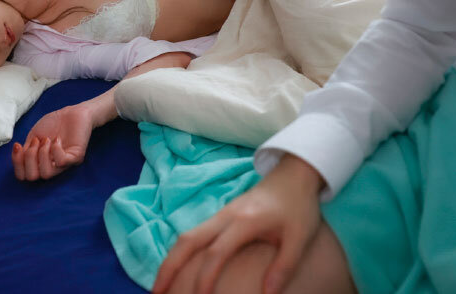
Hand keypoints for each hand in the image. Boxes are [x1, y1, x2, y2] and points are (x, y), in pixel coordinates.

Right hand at [11, 102, 94, 180]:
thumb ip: (25, 149)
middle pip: (32, 177)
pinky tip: (57, 139)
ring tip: (46, 140)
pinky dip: (55, 149)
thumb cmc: (53, 123)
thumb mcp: (33, 135)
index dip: (17, 163)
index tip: (18, 145)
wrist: (72, 112)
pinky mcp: (76, 157)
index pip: (23, 176)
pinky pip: (61, 162)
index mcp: (39, 163)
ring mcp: (64, 164)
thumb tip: (18, 159)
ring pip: (46, 174)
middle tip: (36, 141)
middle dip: (29, 157)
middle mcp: (51, 167)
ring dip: (42, 153)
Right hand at [152, 154, 323, 293]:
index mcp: (244, 221)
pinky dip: (181, 251)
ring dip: (171, 259)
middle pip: (187, 240)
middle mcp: (226, 215)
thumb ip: (283, 267)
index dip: (204, 279)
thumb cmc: (299, 207)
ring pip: (186, 235)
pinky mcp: (222, 214)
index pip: (215, 253)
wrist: (295, 174)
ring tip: (160, 285)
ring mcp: (221, 212)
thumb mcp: (299, 238)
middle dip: (169, 267)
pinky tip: (178, 267)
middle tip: (155, 293)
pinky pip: (194, 233)